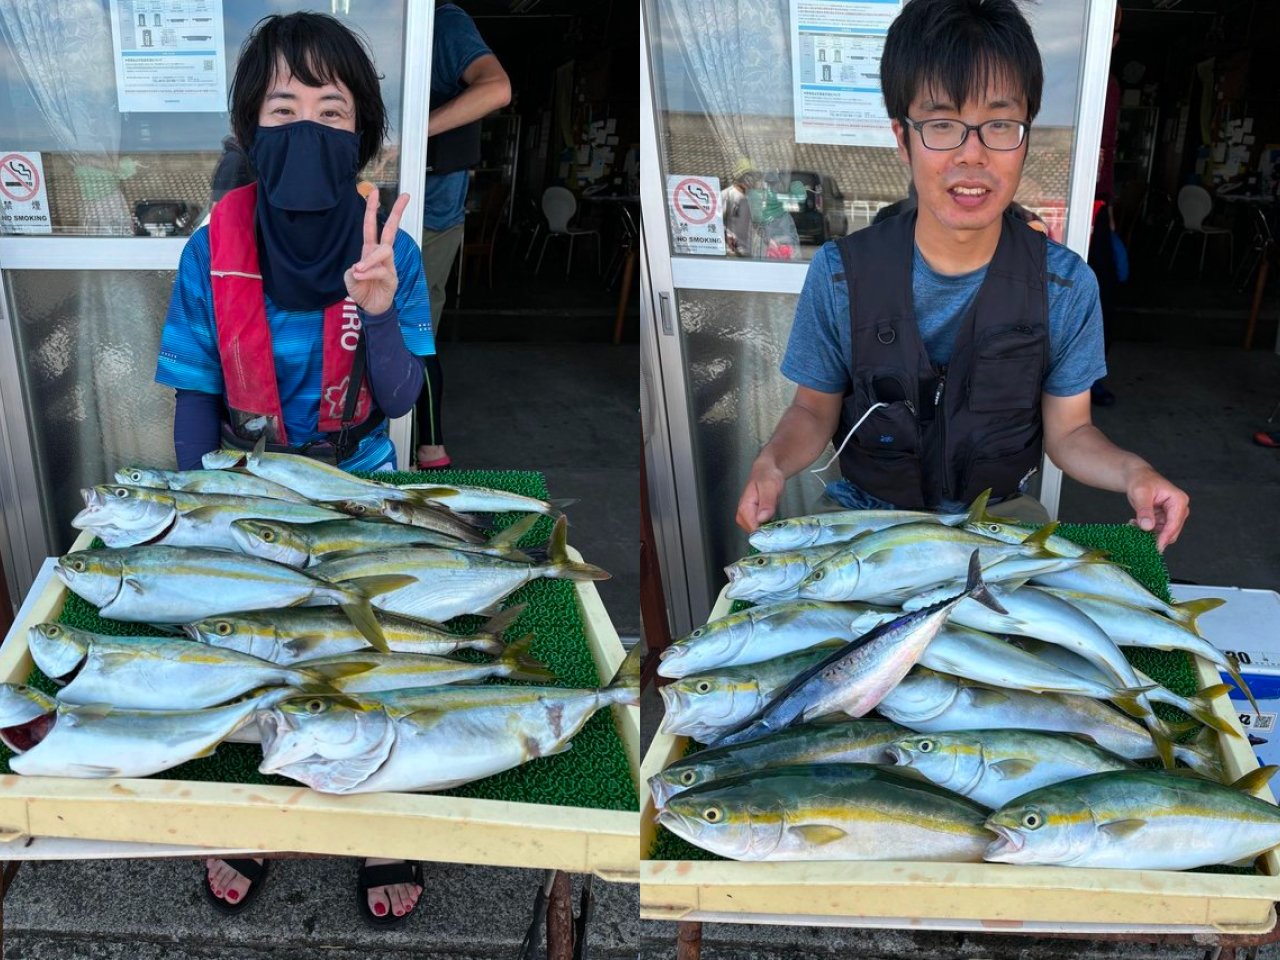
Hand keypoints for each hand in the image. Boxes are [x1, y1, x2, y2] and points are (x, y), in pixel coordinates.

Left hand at [345, 189, 410, 315]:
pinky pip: (381, 270)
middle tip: (406, 196)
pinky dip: (370, 273)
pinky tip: (361, 277)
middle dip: (398, 212)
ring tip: (359, 270)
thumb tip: (360, 266)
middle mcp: (381, 254)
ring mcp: (389, 265)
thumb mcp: (350, 278)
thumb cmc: (362, 290)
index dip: (372, 209)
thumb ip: (353, 271)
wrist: (371, 308)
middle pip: (391, 229)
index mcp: (370, 250)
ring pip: (385, 250)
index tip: (374, 192)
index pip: (372, 226)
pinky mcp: (392, 278)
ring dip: (371, 259)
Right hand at [735, 460, 785, 532]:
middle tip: (779, 522)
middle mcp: (742, 515)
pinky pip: (761, 529)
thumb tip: (762, 519)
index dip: (766, 531)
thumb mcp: (770, 486)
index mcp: (744, 508)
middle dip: (768, 531)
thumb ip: (767, 502)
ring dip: (769, 529)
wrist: (767, 470)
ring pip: (759, 533)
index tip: (777, 528)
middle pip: (756, 533)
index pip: (753, 529)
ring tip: (777, 517)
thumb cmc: (768, 476)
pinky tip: (774, 520)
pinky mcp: (752, 519)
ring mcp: (746, 518)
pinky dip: (769, 527)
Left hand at [1125, 467, 1189, 552]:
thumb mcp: (1141, 493)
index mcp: (1178, 501)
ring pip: (1163, 533)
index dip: (1165, 537)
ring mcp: (1172, 515)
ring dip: (1148, 533)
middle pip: (1171, 531)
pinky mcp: (1163, 518)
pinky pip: (1157, 530)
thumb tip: (1148, 527)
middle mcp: (1179, 509)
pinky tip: (1134, 524)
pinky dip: (1145, 530)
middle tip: (1139, 538)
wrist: (1137, 477)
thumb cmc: (1141, 480)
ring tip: (1133, 525)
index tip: (1156, 548)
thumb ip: (1144, 510)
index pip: (1174, 523)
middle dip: (1155, 536)